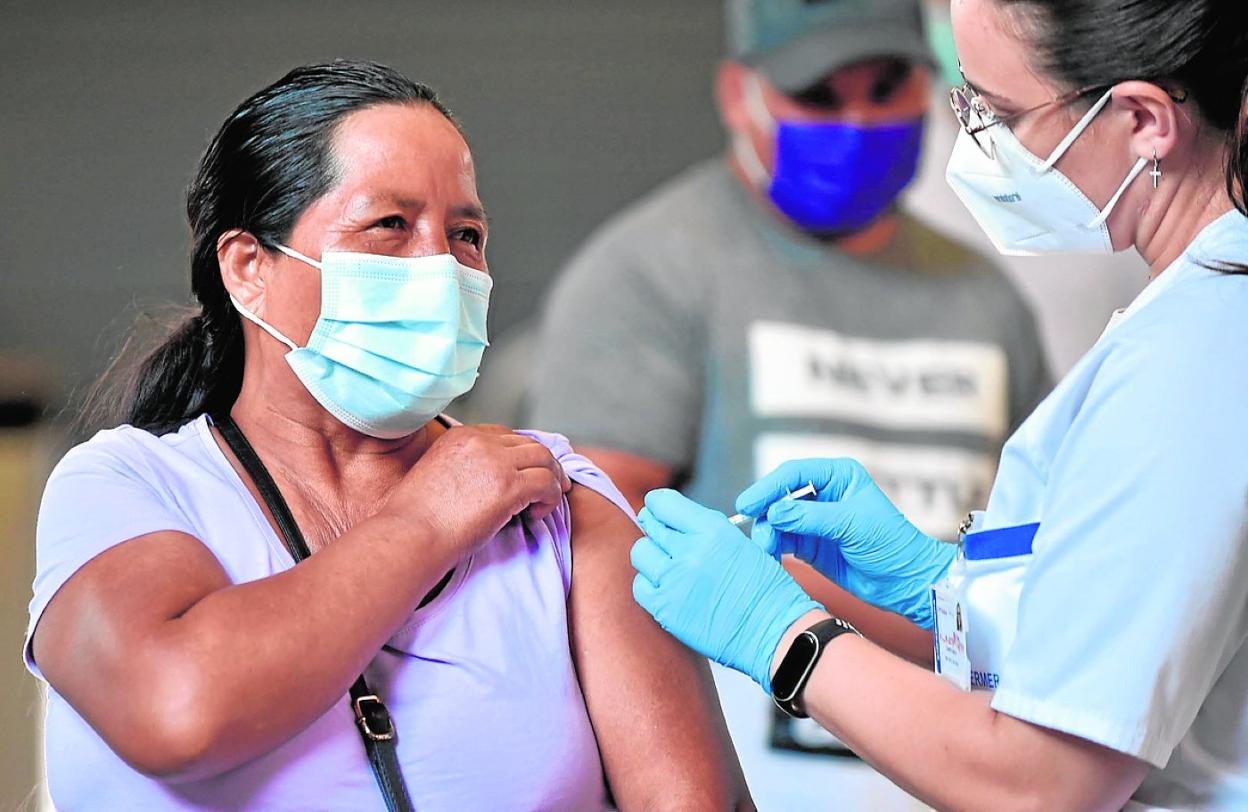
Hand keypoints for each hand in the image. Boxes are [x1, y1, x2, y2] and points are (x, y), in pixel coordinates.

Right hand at [383, 425, 571, 553]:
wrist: (409, 535)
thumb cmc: (414, 520)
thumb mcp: (434, 476)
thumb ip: (461, 469)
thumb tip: (484, 485)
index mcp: (459, 436)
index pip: (504, 435)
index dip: (521, 455)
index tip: (527, 473)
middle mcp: (480, 442)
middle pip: (529, 443)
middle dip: (544, 465)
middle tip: (551, 486)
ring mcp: (496, 462)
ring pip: (544, 459)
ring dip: (551, 480)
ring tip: (545, 503)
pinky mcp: (509, 486)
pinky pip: (547, 483)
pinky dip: (550, 498)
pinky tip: (536, 515)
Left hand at [630, 489, 821, 692]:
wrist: (775, 633)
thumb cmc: (767, 590)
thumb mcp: (742, 544)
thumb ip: (706, 530)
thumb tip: (674, 521)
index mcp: (712, 529)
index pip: (663, 503)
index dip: (659, 506)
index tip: (658, 511)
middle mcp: (690, 550)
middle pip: (650, 525)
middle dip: (655, 528)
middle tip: (663, 539)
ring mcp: (674, 580)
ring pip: (640, 553)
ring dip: (651, 557)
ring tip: (669, 567)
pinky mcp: (665, 609)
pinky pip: (640, 587)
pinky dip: (650, 586)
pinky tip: (668, 590)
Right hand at [735, 458, 954, 628]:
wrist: (906, 581)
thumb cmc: (891, 543)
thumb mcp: (850, 524)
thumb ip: (810, 517)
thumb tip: (773, 512)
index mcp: (838, 476)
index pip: (794, 474)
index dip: (769, 487)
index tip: (749, 504)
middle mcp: (824, 493)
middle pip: (781, 495)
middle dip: (765, 512)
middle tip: (754, 529)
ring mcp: (816, 520)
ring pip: (778, 520)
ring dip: (768, 532)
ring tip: (765, 548)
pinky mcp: (811, 544)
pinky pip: (783, 540)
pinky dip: (773, 546)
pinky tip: (769, 554)